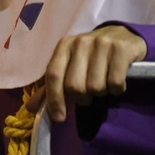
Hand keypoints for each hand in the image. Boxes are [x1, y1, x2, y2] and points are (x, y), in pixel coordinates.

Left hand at [29, 24, 147, 122]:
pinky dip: (117, 89)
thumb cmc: (93, 55)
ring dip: (102, 92)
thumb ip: (53, 85)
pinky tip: (117, 81)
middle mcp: (81, 42)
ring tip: (104, 83)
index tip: (59, 118)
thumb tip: (31, 107)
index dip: (54, 99)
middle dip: (83, 97)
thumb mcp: (71, 64)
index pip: (53, 75)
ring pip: (96, 87)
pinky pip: (115, 83)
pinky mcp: (121, 49)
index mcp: (64, 45)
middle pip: (75, 86)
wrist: (124, 36)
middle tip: (90, 93)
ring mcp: (102, 44)